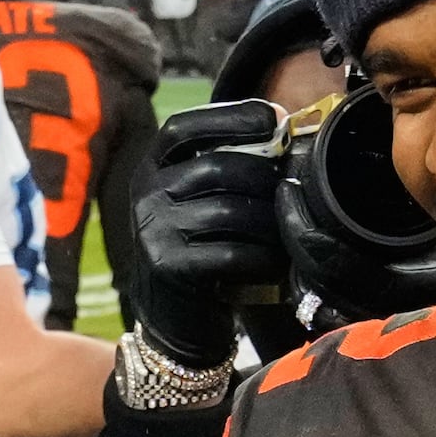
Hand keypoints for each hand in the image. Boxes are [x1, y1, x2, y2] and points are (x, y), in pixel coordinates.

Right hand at [133, 102, 294, 370]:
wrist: (171, 320)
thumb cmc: (198, 252)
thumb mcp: (196, 203)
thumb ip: (222, 169)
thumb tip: (281, 134)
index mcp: (151, 169)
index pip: (183, 128)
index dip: (229, 116)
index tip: (274, 117)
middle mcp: (145, 194)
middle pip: (216, 167)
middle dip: (263, 175)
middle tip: (291, 188)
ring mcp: (153, 230)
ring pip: (228, 210)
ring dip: (269, 220)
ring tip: (288, 230)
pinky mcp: (169, 266)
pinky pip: (231, 253)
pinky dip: (262, 256)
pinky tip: (276, 262)